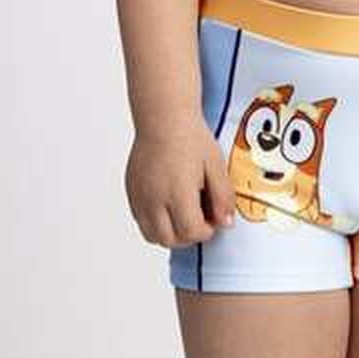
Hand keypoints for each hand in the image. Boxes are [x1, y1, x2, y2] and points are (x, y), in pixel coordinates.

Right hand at [124, 118, 236, 246]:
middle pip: (170, 239)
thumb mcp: (215, 165)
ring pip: (152, 235)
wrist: (164, 117)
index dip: (206, 231)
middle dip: (189, 236)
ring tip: (183, 214)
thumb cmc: (190, 137)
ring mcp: (140, 196)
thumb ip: (223, 196)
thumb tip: (226, 222)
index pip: (191, 232)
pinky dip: (155, 222)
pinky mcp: (131, 191)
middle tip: (200, 220)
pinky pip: (140, 220)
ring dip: (170, 233)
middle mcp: (154, 198)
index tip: (212, 220)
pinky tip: (168, 205)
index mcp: (177, 192)